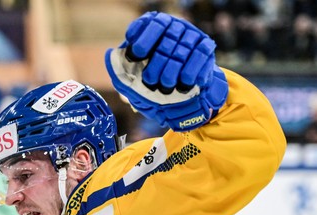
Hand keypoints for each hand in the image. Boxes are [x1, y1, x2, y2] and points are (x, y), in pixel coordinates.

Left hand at [105, 11, 227, 131]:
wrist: (184, 86)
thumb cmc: (154, 77)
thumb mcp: (134, 74)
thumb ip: (120, 66)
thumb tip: (110, 54)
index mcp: (155, 25)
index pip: (150, 25)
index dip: (141, 41)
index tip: (134, 56)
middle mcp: (174, 26)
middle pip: (163, 45)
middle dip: (155, 68)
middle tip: (150, 82)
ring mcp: (191, 35)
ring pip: (179, 55)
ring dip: (170, 76)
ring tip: (165, 88)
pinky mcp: (206, 47)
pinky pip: (197, 60)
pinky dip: (187, 77)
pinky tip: (182, 86)